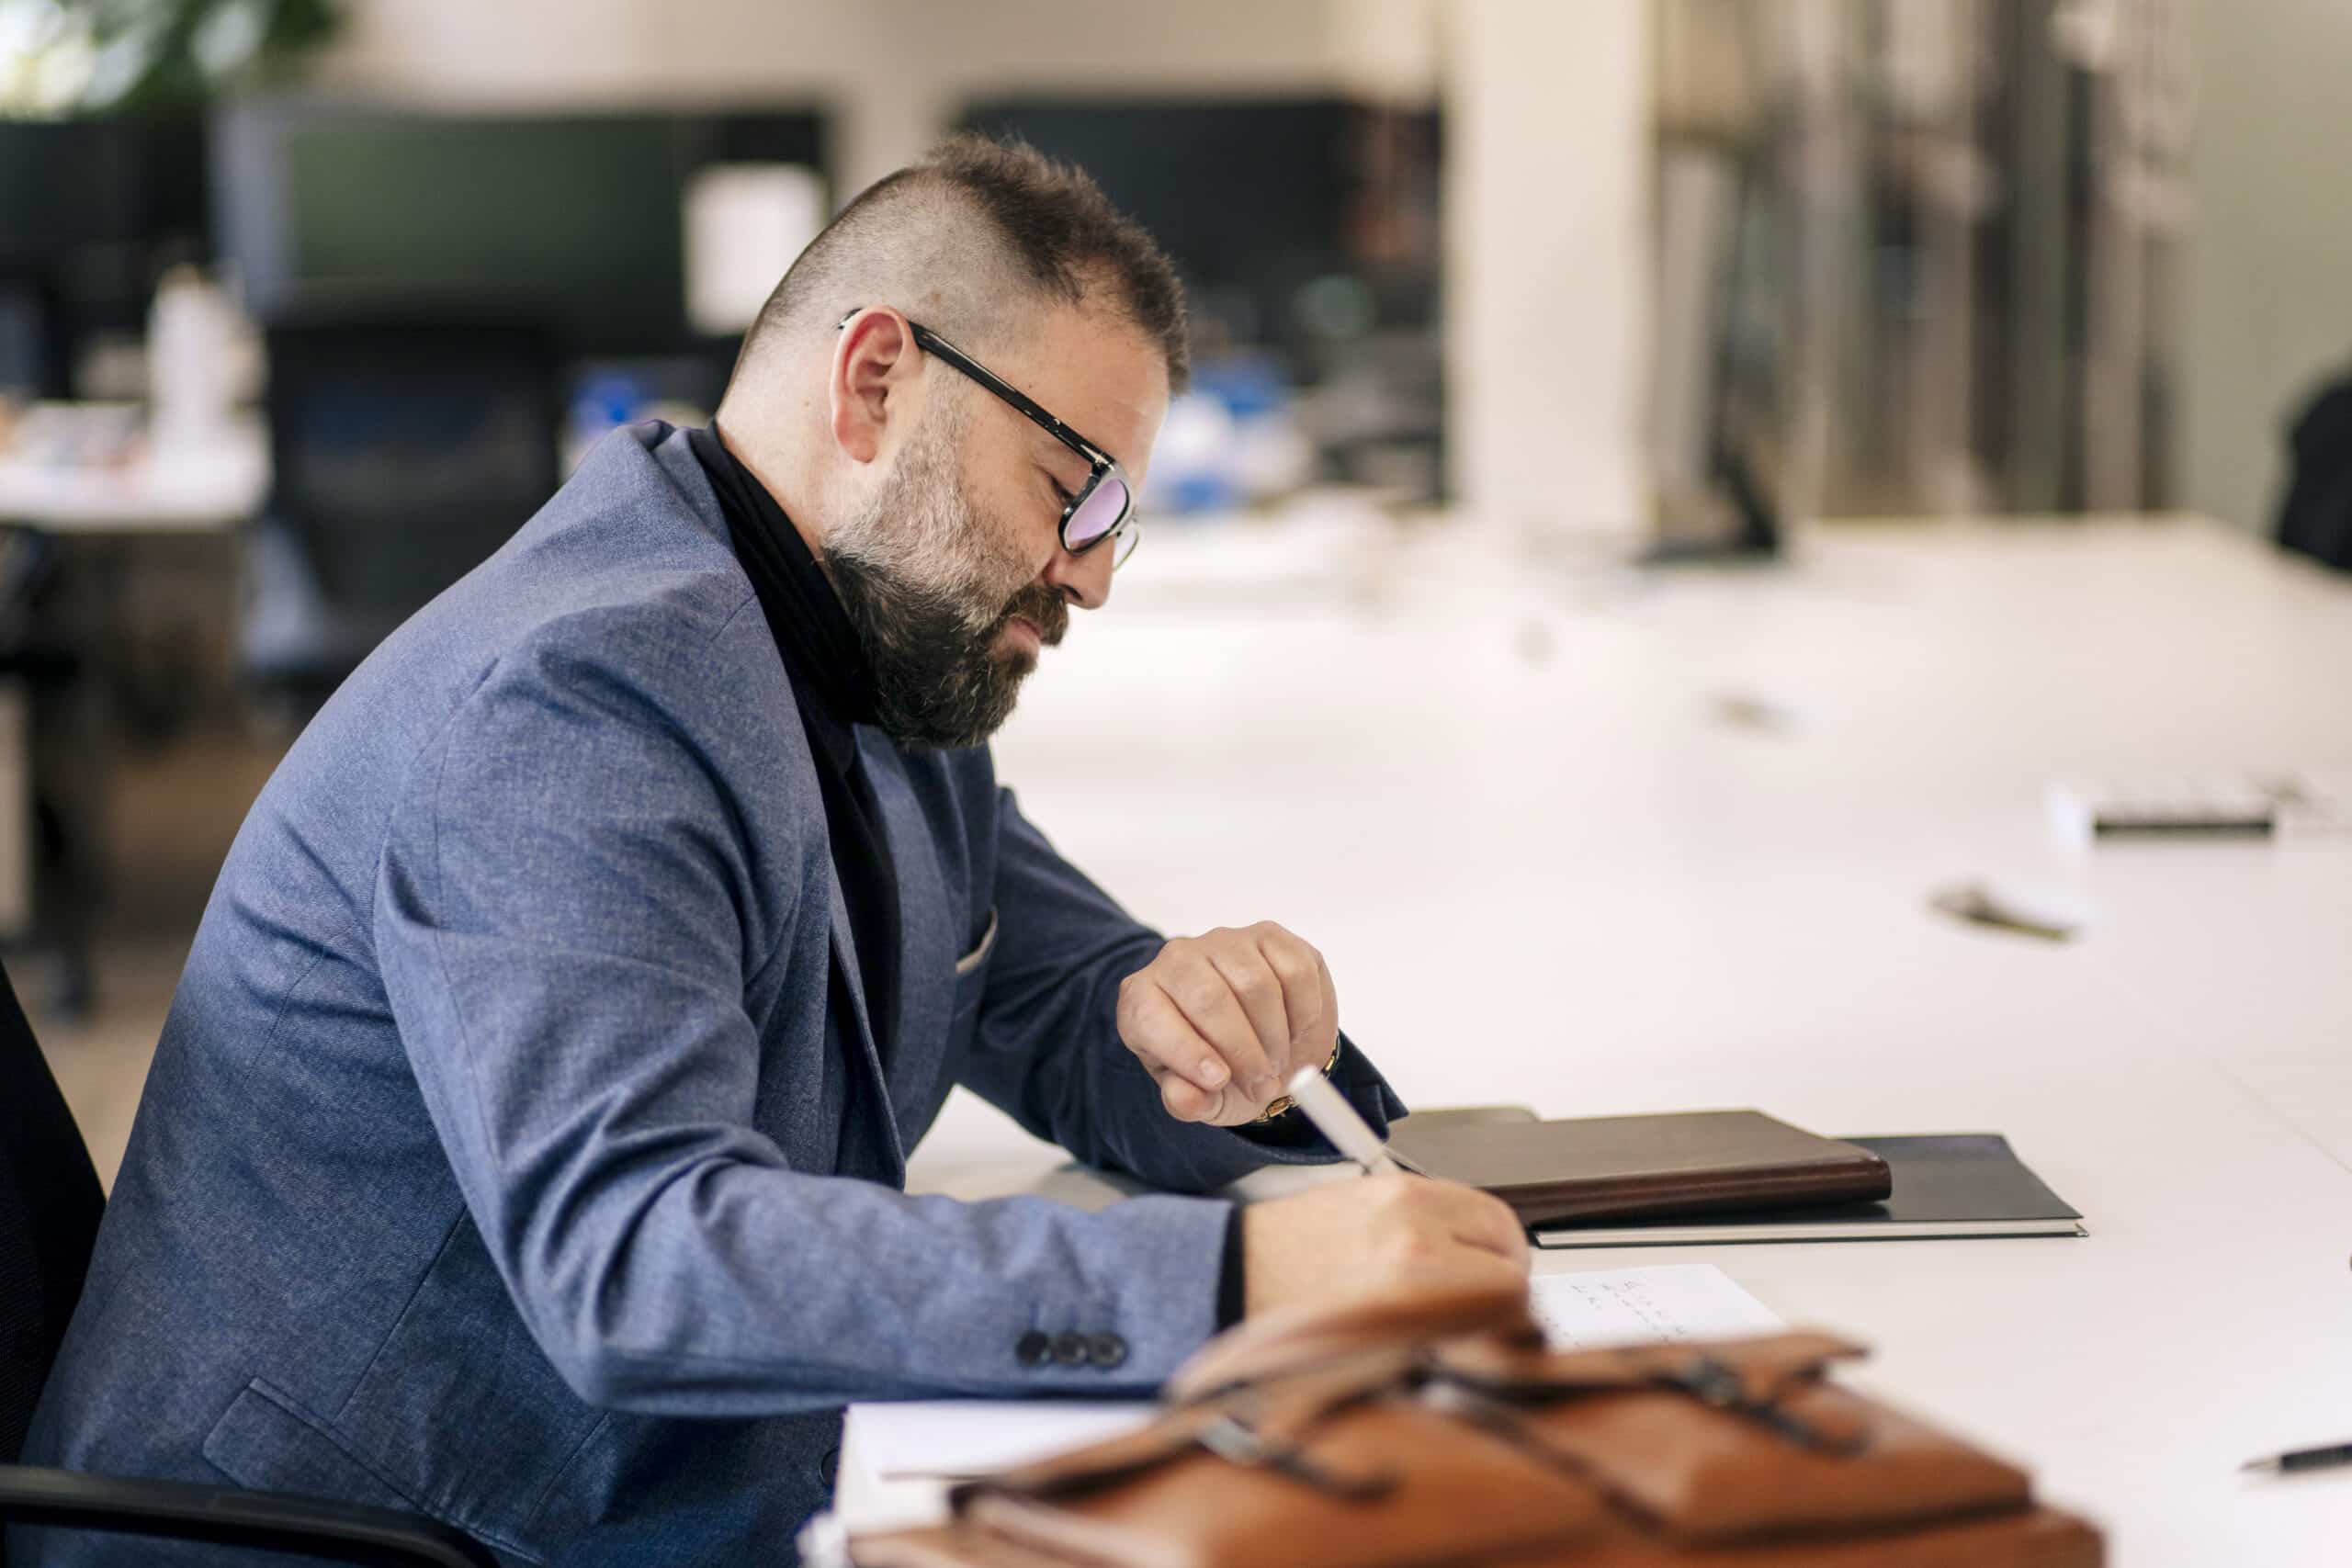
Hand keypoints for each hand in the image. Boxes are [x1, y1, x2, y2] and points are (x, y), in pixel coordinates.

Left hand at [1116, 922, 1337, 1125]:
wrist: (1265, 1047)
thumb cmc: (1223, 1072)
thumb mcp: (1200, 1099)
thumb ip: (1187, 1102)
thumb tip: (1186, 1098)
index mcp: (1143, 999)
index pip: (1150, 1016)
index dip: (1186, 1053)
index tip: (1219, 1082)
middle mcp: (1177, 960)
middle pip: (1208, 998)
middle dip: (1242, 1051)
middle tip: (1262, 1085)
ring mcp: (1225, 942)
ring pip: (1255, 984)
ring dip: (1274, 1036)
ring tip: (1277, 1062)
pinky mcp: (1270, 936)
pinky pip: (1294, 970)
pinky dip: (1303, 1012)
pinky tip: (1294, 1030)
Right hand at [1240, 1172, 1531, 1316]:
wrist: (1233, 1275)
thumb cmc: (1291, 1244)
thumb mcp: (1363, 1201)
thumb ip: (1430, 1216)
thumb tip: (1485, 1245)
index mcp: (1408, 1195)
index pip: (1498, 1221)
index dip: (1497, 1246)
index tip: (1488, 1260)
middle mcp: (1417, 1238)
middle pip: (1508, 1269)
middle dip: (1494, 1284)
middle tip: (1467, 1296)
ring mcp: (1412, 1293)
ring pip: (1491, 1314)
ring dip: (1474, 1318)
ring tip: (1432, 1317)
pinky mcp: (1398, 1336)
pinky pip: (1456, 1345)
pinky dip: (1447, 1345)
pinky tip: (1415, 1337)